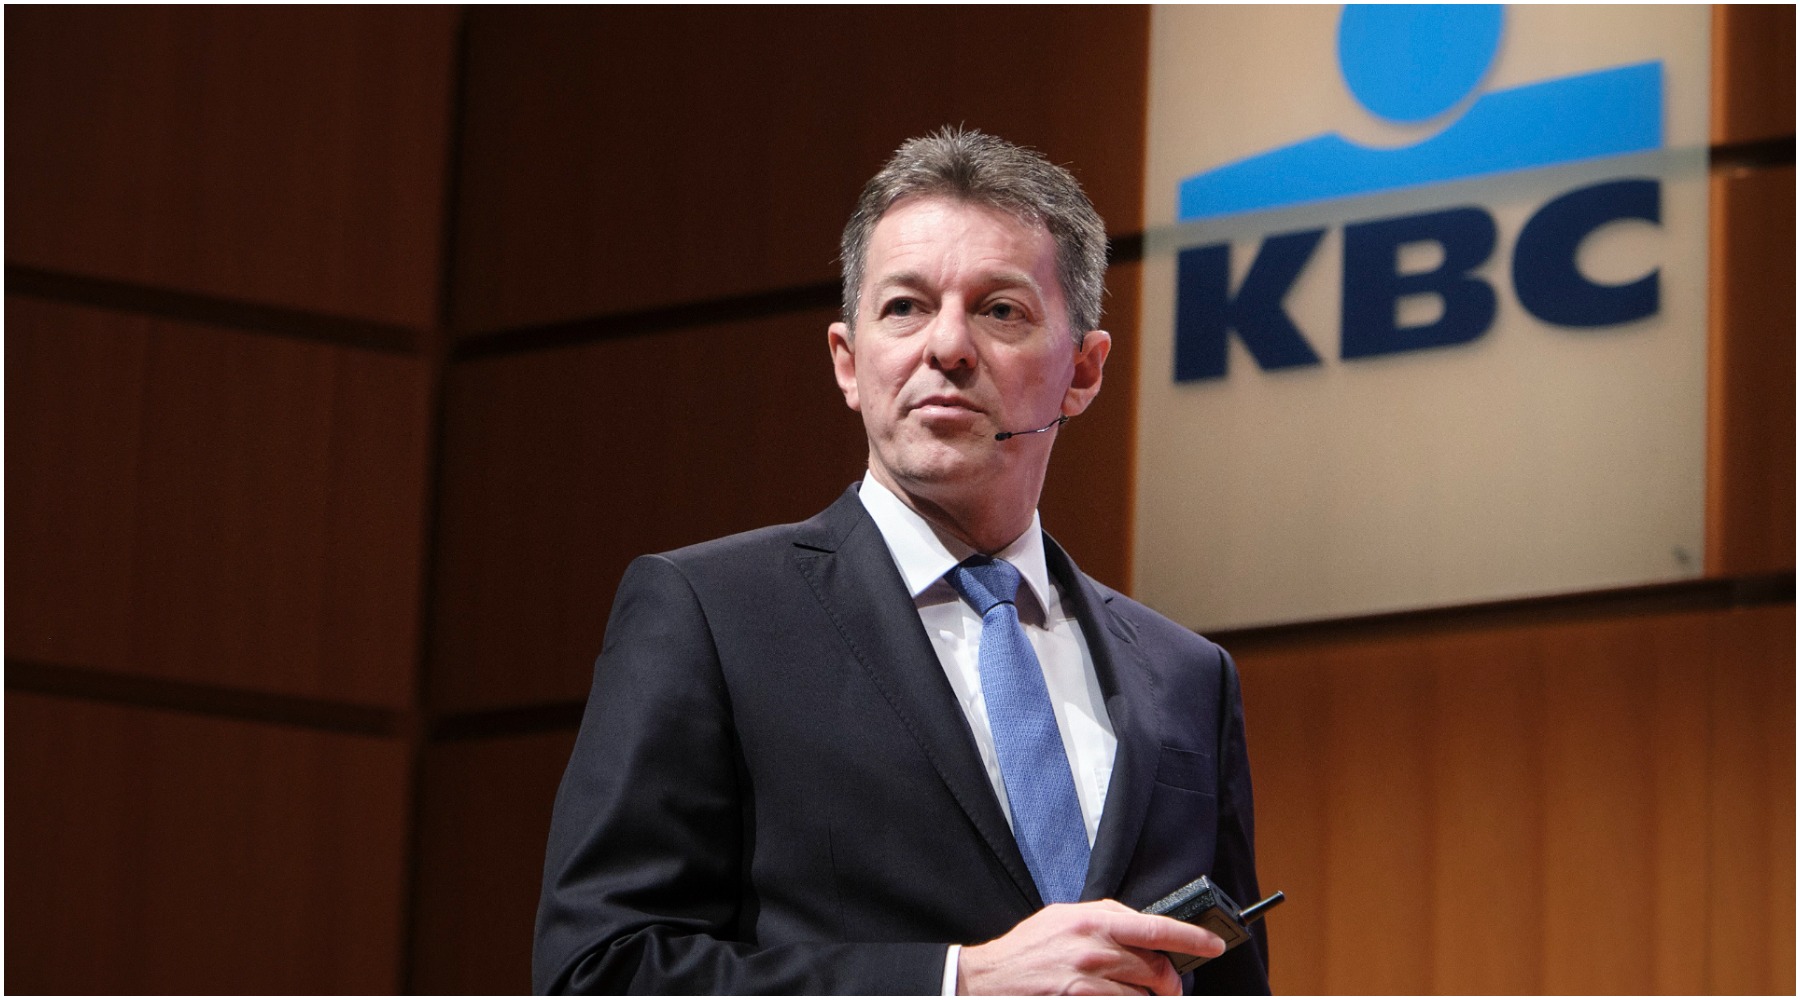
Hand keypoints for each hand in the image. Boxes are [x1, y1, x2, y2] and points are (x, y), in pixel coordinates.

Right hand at [957, 899, 1224, 994]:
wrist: (987, 977)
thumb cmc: (1029, 948)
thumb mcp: (1065, 918)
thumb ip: (1105, 918)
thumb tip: (1144, 927)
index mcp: (1093, 920)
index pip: (1156, 927)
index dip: (1192, 938)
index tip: (1214, 944)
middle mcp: (1093, 948)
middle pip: (1156, 968)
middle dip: (1170, 981)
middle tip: (1169, 986)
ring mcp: (1086, 980)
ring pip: (1142, 995)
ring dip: (1147, 998)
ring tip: (1133, 994)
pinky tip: (1114, 997)